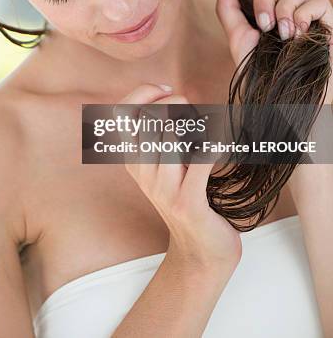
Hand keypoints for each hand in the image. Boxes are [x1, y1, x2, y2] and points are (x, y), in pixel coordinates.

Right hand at [114, 84, 241, 273]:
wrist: (201, 251)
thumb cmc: (187, 197)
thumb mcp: (165, 166)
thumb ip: (161, 134)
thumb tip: (174, 96)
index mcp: (133, 159)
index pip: (121, 113)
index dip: (143, 92)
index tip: (168, 91)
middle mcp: (142, 173)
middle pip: (147, 119)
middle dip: (174, 104)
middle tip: (193, 111)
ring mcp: (163, 189)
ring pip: (170, 136)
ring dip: (194, 123)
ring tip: (207, 129)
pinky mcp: (187, 202)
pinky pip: (201, 160)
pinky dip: (215, 144)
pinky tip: (222, 144)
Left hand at [213, 0, 332, 102]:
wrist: (282, 96)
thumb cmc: (261, 71)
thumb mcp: (238, 39)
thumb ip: (228, 9)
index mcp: (268, 7)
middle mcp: (289, 6)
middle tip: (263, 25)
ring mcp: (309, 13)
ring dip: (285, 9)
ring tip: (282, 36)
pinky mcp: (328, 23)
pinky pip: (319, 2)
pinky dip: (305, 15)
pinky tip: (298, 36)